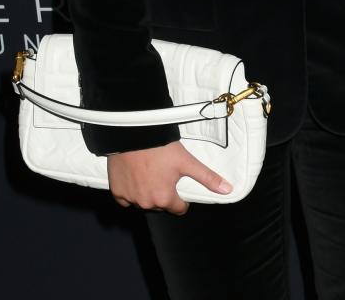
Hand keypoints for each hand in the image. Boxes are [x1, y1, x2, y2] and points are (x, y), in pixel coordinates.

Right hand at [107, 141, 231, 214]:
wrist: (134, 135)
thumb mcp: (188, 162)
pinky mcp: (117, 192)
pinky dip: (131, 192)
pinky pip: (126, 199)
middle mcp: (146, 203)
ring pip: (143, 202)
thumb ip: (207, 178)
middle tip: (164, 175)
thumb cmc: (162, 149)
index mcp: (164, 199)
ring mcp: (130, 199)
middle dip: (164, 194)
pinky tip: (136, 178)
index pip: (178, 208)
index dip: (182, 199)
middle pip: (160, 205)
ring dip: (148, 193)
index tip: (179, 187)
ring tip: (151, 174)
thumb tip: (228, 190)